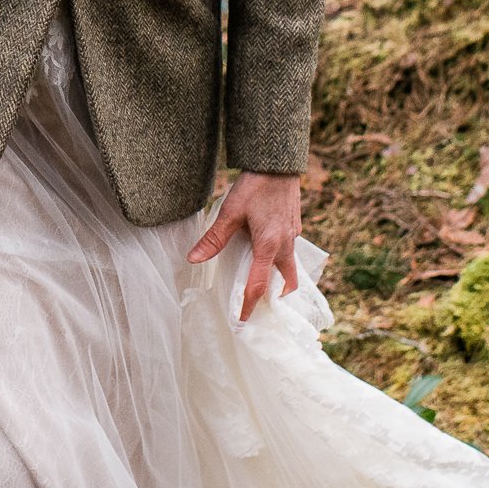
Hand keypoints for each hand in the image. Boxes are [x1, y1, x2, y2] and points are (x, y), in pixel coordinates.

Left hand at [185, 171, 303, 321]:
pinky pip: (290, 254)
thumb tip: (193, 259)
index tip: (242, 324)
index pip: (257, 286)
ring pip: (290, 269)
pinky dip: (281, 263)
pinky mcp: (295, 228)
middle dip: (274, 299)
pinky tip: (266, 257)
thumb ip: (214, 238)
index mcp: (268, 246)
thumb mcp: (230, 212)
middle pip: (284, 284)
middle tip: (259, 310)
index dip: (248, 307)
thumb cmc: (254, 186)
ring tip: (264, 288)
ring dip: (280, 282)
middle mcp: (285, 246)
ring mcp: (293, 237)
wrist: (278, 163)